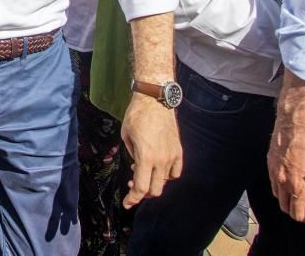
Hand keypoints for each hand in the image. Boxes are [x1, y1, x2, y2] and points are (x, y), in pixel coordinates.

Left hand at [121, 93, 181, 208]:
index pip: (141, 188)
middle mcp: (161, 160)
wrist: (155, 100)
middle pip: (155, 190)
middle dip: (142, 193)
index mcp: (146, 157)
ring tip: (143, 173)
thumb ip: (132, 156)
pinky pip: (175, 172)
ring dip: (154, 183)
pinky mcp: (178, 151)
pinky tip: (158, 169)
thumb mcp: (126, 137)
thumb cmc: (137, 115)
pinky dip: (167, 175)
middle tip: (133, 186)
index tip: (127, 203)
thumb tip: (136, 167)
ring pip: (165, 182)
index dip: (133, 198)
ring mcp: (172, 156)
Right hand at [268, 115, 304, 221]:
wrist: (296, 123)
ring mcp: (273, 172)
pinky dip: (282, 185)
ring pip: (277, 195)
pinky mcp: (269, 163)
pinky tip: (293, 177)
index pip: (297, 214)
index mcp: (296, 185)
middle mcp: (281, 181)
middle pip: (285, 208)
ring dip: (289, 197)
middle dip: (298, 209)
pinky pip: (274, 182)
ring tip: (302, 189)